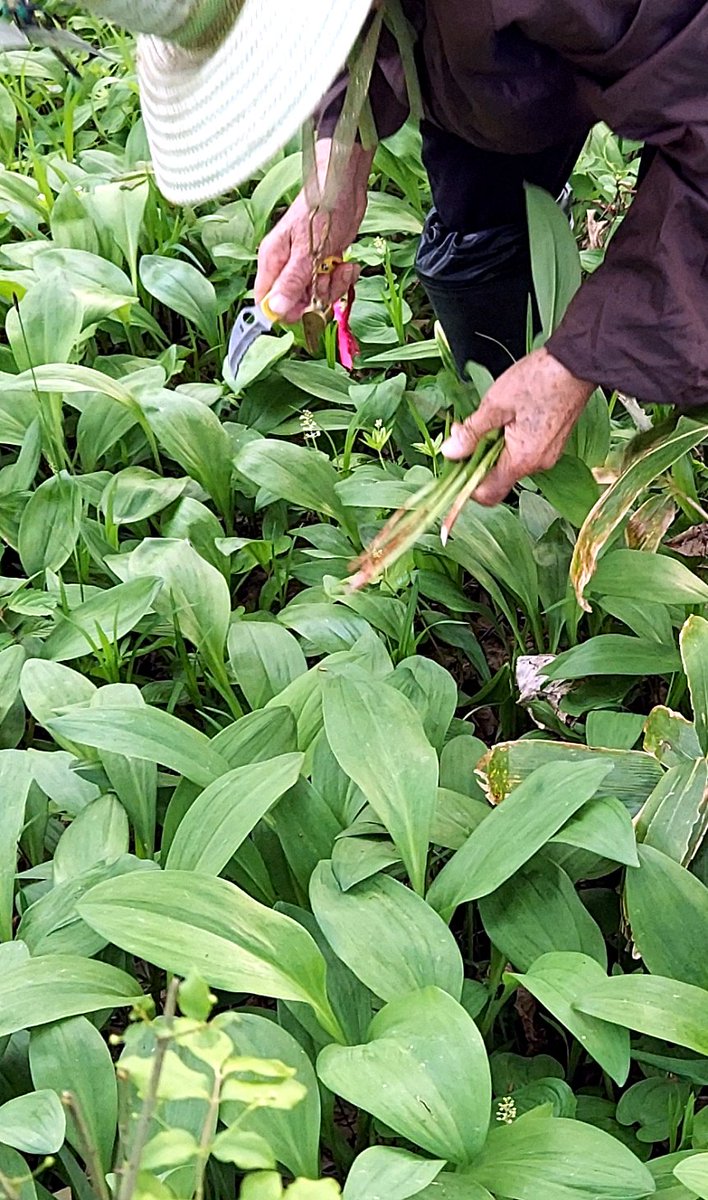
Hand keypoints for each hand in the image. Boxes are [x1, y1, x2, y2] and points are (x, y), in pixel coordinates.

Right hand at [254, 138, 372, 323]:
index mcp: (273, 262)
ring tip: (342, 268)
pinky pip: (331, 285)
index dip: (286, 311)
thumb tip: (276, 309)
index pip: (267, 302)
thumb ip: (292, 282)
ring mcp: (306, 266)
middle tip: (328, 280)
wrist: (345, 187)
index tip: (306, 307)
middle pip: (295, 303)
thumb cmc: (321, 210)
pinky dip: (343, 279)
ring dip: (334, 287)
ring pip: (316, 297)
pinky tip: (349, 265)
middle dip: (316, 298)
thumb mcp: (307, 251)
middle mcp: (286, 267)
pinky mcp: (324, 264)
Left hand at [441, 348, 595, 504]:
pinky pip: (525, 451)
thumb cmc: (538, 380)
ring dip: (494, 446)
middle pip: (498, 477)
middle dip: (478, 458)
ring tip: (490, 417)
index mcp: (522, 460)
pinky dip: (511, 440)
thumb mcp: (495, 405)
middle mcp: (538, 464)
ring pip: (511, 462)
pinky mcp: (553, 442)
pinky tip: (508, 416)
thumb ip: (471, 434)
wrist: (576, 363)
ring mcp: (548, 454)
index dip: (466, 483)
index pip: (488, 494)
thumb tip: (450, 453)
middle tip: (467, 429)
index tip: (456, 459)